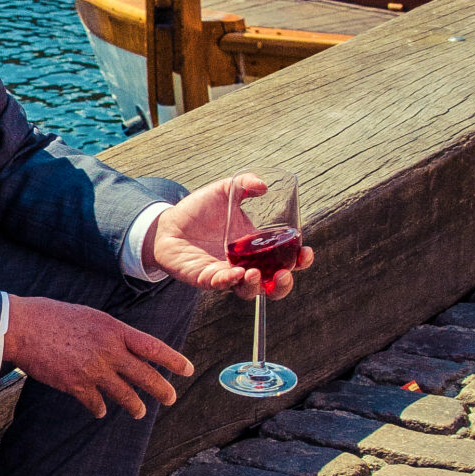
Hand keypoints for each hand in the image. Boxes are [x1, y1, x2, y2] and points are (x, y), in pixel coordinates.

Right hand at [4, 294, 190, 420]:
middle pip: (145, 375)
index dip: (173, 360)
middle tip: (170, 398)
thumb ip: (109, 333)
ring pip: (124, 394)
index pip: (153, 347)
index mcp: (114, 329)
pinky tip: (99, 411)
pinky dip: (98, 408)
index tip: (187, 370)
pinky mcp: (76, 385)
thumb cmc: (52, 316)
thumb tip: (123, 346)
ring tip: (139, 412)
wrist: (22, 327)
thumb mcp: (90, 316)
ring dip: (134, 405)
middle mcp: (109, 351)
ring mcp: (94, 370)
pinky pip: (95, 403)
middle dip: (161, 389)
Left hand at [142, 175, 314, 300]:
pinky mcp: (205, 278)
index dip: (301, 261)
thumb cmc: (200, 210)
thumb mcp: (225, 190)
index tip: (305, 252)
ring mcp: (226, 274)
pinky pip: (220, 286)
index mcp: (257, 247)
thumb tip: (263, 185)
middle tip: (285, 273)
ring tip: (255, 273)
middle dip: (284, 285)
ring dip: (256, 286)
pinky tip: (234, 272)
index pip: (287, 260)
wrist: (168, 223)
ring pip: (248, 291)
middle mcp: (246, 265)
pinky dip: (228, 282)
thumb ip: (245, 184)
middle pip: (273, 286)